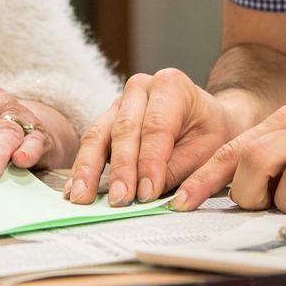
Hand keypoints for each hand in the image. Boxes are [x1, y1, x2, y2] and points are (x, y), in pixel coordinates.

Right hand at [66, 68, 236, 206]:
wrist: (207, 119)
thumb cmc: (210, 134)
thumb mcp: (208, 151)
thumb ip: (178, 169)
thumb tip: (148, 193)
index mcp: (171, 85)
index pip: (156, 127)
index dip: (150, 163)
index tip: (147, 195)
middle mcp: (141, 86)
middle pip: (124, 128)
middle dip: (121, 168)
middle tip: (119, 200)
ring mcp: (120, 101)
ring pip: (100, 133)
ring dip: (90, 167)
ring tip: (82, 196)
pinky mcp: (108, 118)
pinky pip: (93, 140)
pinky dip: (84, 166)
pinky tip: (75, 187)